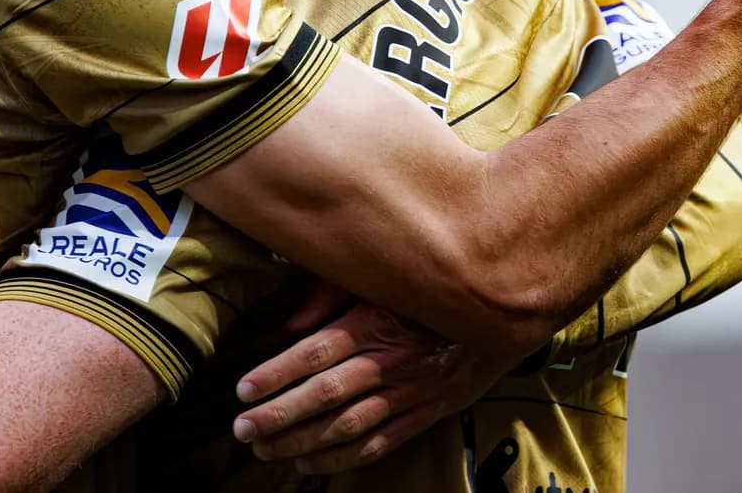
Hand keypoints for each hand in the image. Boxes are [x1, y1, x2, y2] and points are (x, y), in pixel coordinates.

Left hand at [230, 283, 510, 473]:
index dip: (277, 373)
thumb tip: (290, 324)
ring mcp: (410, 393)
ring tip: (266, 450)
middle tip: (244, 429)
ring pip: (350, 426)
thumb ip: (330, 293)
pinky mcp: (426, 414)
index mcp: (374, 323)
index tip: (243, 389)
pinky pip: (380, 444)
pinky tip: (309, 464)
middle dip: (281, 414)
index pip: (317, 352)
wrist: (498, 316)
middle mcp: (390, 361)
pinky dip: (343, 459)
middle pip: (328, 394)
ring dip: (304, 441)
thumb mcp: (376, 277)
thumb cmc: (424, 292)